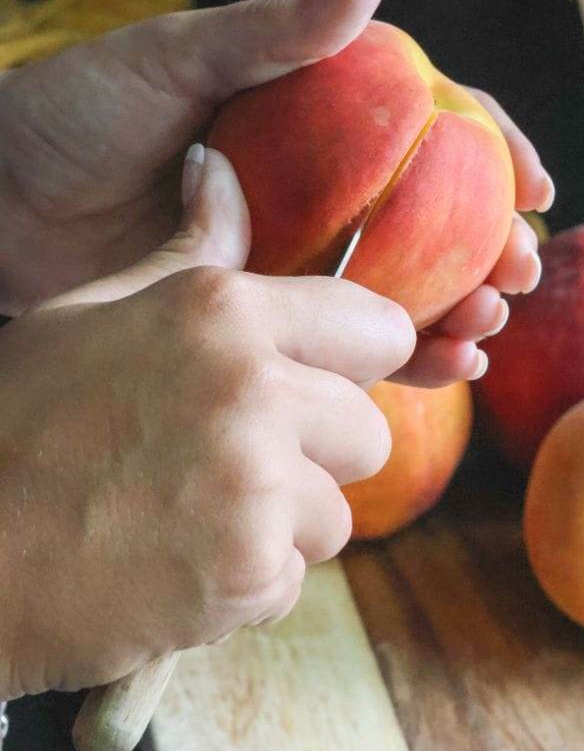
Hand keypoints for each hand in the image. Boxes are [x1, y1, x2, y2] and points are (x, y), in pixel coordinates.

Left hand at [0, 0, 552, 384]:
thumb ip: (277, 30)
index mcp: (307, 120)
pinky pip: (335, 341)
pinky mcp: (254, 316)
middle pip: (426, 222)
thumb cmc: (76, 111)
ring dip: (453, 312)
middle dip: (486, 250)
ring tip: (485, 324)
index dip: (494, 154)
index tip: (537, 186)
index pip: (424, 129)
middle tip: (518, 274)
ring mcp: (285, 258)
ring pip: (393, 290)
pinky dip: (393, 358)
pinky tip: (437, 366)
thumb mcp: (177, 57)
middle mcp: (309, 191)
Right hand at [0, 149, 413, 698]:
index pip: (380, 329)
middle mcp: (253, 389)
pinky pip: (293, 580)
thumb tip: (216, 165)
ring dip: (281, 527)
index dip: (359, 362)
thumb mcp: (94, 310)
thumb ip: (186, 250)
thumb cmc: (18, 421)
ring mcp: (255, 485)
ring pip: (335, 516)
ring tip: (194, 516)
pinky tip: (176, 563)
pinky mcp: (247, 572)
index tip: (326, 384)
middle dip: (318, 456)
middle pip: (367, 431)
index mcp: (223, 311)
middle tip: (239, 463)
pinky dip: (246, 584)